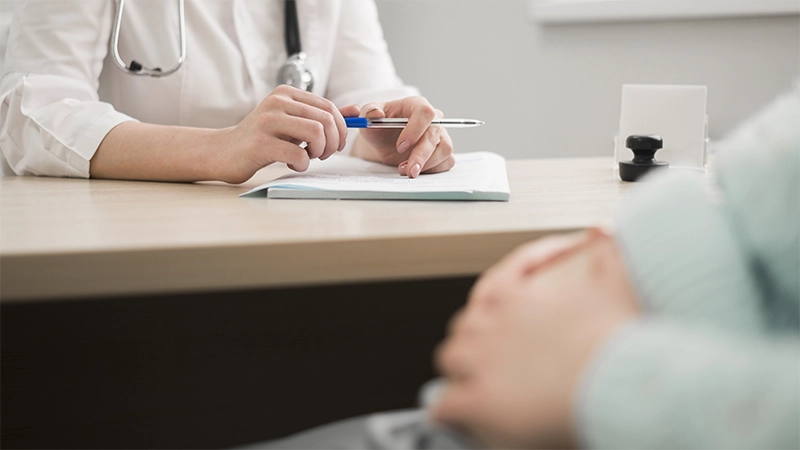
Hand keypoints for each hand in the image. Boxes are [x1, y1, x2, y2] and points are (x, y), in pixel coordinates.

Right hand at [217, 85, 359, 183]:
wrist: (224, 152)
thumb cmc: (263, 139)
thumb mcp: (293, 123)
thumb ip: (322, 116)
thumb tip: (356, 110)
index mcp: (286, 94)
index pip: (328, 107)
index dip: (341, 128)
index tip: (336, 144)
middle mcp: (277, 102)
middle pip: (326, 120)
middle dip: (333, 142)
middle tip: (324, 154)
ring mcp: (267, 121)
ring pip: (316, 133)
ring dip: (320, 152)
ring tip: (309, 157)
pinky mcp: (260, 143)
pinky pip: (298, 155)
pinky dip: (302, 164)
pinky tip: (292, 164)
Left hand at [351, 96, 454, 177]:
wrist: (384, 144)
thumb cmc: (379, 128)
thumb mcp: (368, 119)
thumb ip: (369, 113)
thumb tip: (376, 113)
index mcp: (415, 105)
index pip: (425, 112)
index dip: (415, 129)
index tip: (400, 146)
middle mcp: (432, 119)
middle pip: (435, 134)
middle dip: (420, 155)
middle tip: (408, 169)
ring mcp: (440, 136)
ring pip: (444, 149)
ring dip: (427, 164)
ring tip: (405, 170)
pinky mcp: (443, 152)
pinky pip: (447, 161)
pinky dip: (432, 170)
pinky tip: (417, 171)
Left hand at [432, 230, 639, 449]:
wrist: (619, 384)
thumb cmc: (618, 342)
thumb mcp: (616, 287)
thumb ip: (608, 257)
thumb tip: (606, 230)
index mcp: (518, 296)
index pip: (498, 279)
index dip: (499, 291)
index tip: (513, 293)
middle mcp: (493, 324)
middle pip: (467, 323)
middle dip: (477, 334)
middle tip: (493, 347)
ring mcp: (481, 362)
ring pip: (450, 357)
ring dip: (460, 368)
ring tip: (473, 379)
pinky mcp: (479, 402)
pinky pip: (446, 405)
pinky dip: (448, 410)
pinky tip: (456, 415)